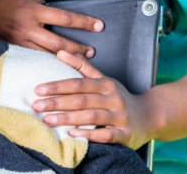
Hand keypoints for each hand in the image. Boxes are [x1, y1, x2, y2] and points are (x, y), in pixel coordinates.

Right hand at [0, 0, 102, 56]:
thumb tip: (48, 9)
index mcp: (32, 10)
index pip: (65, 19)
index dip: (84, 23)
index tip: (98, 25)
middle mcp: (27, 28)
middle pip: (59, 44)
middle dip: (78, 48)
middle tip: (91, 51)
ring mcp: (19, 39)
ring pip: (46, 54)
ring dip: (64, 58)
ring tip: (78, 60)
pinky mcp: (12, 45)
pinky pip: (33, 55)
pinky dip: (46, 59)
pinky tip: (55, 63)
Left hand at [32, 50, 158, 147]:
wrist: (150, 116)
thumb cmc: (119, 98)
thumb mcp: (103, 80)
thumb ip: (82, 67)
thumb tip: (61, 52)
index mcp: (106, 84)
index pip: (78, 83)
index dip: (58, 86)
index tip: (38, 89)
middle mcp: (113, 98)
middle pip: (82, 100)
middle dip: (57, 102)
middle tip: (36, 106)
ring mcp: (120, 116)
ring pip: (91, 116)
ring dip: (68, 118)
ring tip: (48, 120)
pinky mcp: (125, 133)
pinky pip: (106, 134)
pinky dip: (90, 134)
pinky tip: (73, 134)